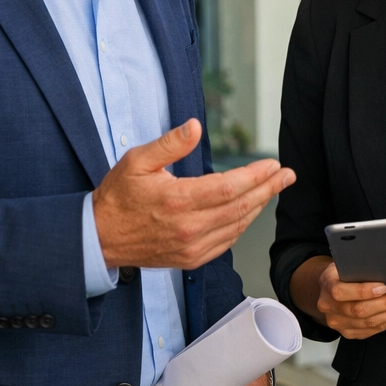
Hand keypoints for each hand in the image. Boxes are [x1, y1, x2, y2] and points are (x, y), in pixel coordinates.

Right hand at [93, 119, 294, 268]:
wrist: (98, 238)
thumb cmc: (118, 197)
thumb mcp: (137, 161)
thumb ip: (169, 143)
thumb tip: (195, 126)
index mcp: (177, 201)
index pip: (229, 188)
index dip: (255, 176)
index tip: (273, 165)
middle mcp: (188, 227)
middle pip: (240, 208)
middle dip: (268, 189)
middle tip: (287, 175)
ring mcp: (191, 247)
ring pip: (237, 226)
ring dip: (258, 207)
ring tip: (274, 189)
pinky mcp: (190, 259)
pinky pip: (226, 242)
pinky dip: (242, 226)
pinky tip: (250, 212)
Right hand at [313, 260, 385, 338]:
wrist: (331, 286)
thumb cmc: (343, 272)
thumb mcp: (347, 262)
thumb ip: (360, 265)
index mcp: (327, 285)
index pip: (341, 292)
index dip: (364, 291)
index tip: (384, 287)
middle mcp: (329, 306)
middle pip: (359, 310)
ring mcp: (338, 322)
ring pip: (368, 323)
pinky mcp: (348, 332)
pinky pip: (372, 330)